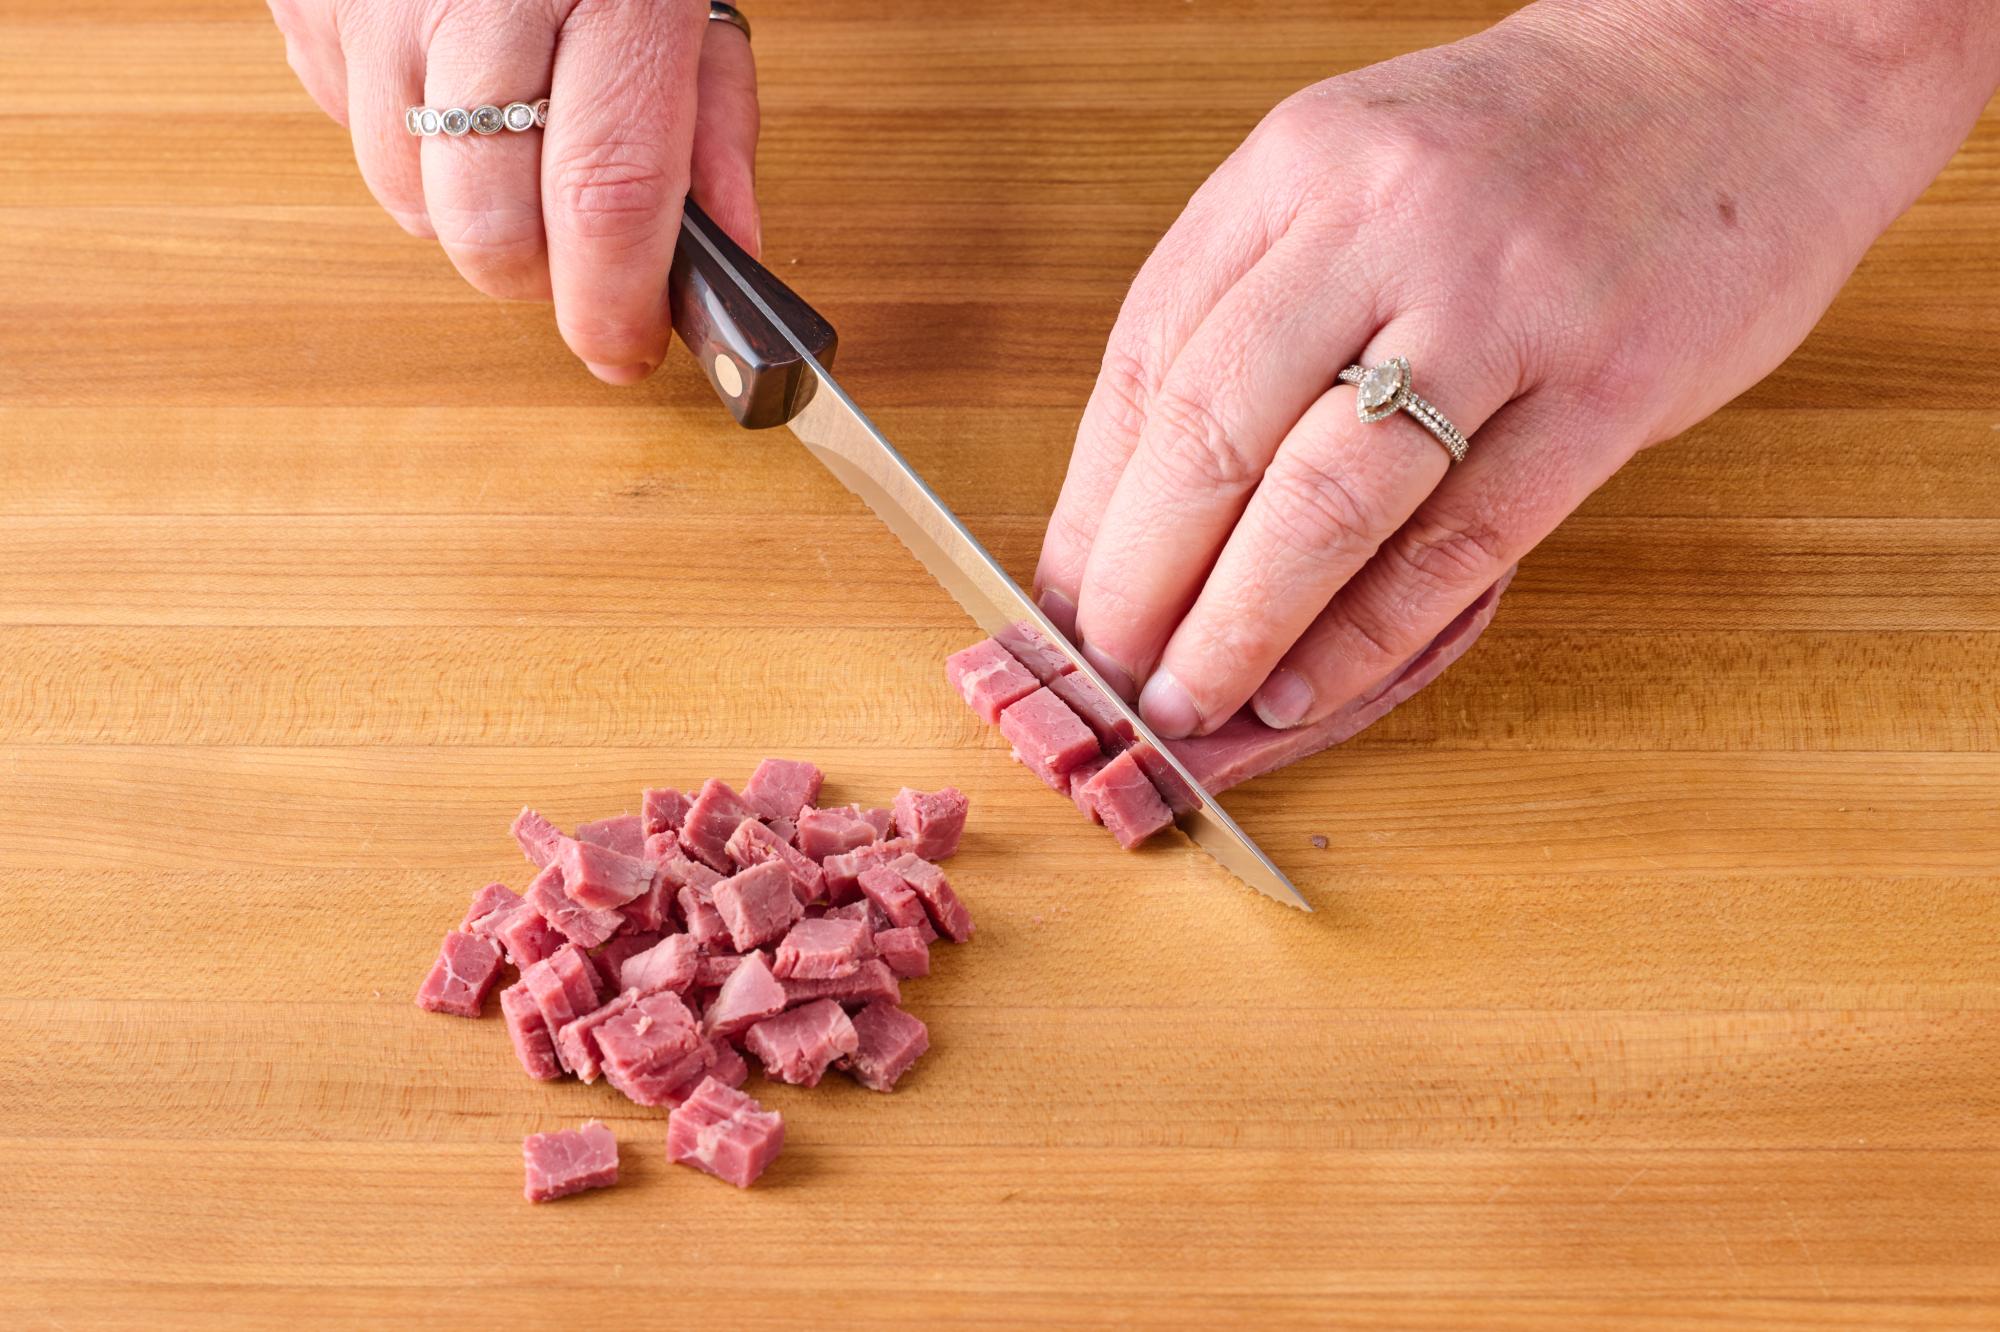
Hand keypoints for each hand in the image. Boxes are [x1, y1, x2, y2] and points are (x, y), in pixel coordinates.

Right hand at [268, 0, 758, 383]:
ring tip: (516, 144)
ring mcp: (376, 5)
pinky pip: (350, 138)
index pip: (607, 196)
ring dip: (471, 216)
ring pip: (410, 204)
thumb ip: (716, 132)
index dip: (613, 302)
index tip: (627, 352)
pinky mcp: (307, 8)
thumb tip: (727, 264)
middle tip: (579, 258)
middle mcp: (480, 1)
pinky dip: (408, 148)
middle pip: (488, 227)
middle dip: (539, 278)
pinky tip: (452, 86)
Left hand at [1034, 0, 1998, 739]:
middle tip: (1107, 677)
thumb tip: (1145, 504)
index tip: (1058, 600)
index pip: (1148, 359)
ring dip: (1237, 625)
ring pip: (1324, 499)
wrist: (1752, 66)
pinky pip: (1462, 542)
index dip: (1091, 503)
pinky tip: (1312, 686)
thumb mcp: (1356, 177)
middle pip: (1212, 434)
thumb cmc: (1529, 149)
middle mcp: (1382, 220)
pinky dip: (1371, 635)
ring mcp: (1503, 300)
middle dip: (1139, 582)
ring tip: (1187, 705)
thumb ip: (1258, 314)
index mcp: (1296, 167)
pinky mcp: (1611, 382)